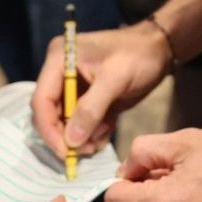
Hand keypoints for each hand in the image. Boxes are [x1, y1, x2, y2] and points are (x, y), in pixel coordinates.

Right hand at [31, 20, 171, 157]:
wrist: (159, 49)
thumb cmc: (138, 55)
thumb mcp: (115, 78)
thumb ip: (91, 108)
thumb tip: (71, 141)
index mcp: (60, 59)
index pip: (41, 100)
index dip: (49, 128)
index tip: (64, 152)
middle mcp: (60, 73)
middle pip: (49, 114)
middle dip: (65, 136)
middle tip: (85, 151)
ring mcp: (74, 87)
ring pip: (65, 123)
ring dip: (81, 137)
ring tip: (100, 139)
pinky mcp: (88, 100)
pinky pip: (82, 124)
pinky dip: (92, 134)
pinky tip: (108, 130)